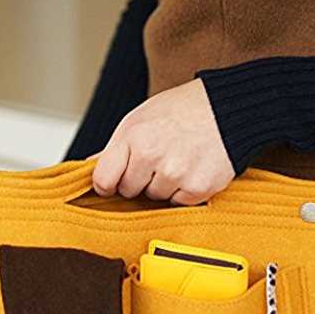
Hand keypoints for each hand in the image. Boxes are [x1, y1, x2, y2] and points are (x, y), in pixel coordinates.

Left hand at [92, 78, 234, 205]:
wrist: (226, 110)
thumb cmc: (180, 112)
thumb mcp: (140, 120)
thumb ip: (114, 148)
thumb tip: (88, 167)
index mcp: (134, 138)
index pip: (104, 180)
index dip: (107, 183)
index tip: (114, 181)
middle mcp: (153, 157)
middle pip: (129, 192)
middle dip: (138, 180)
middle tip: (157, 159)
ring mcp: (177, 175)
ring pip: (154, 198)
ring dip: (162, 186)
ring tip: (177, 160)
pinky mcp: (198, 188)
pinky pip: (178, 203)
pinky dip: (183, 192)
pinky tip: (191, 170)